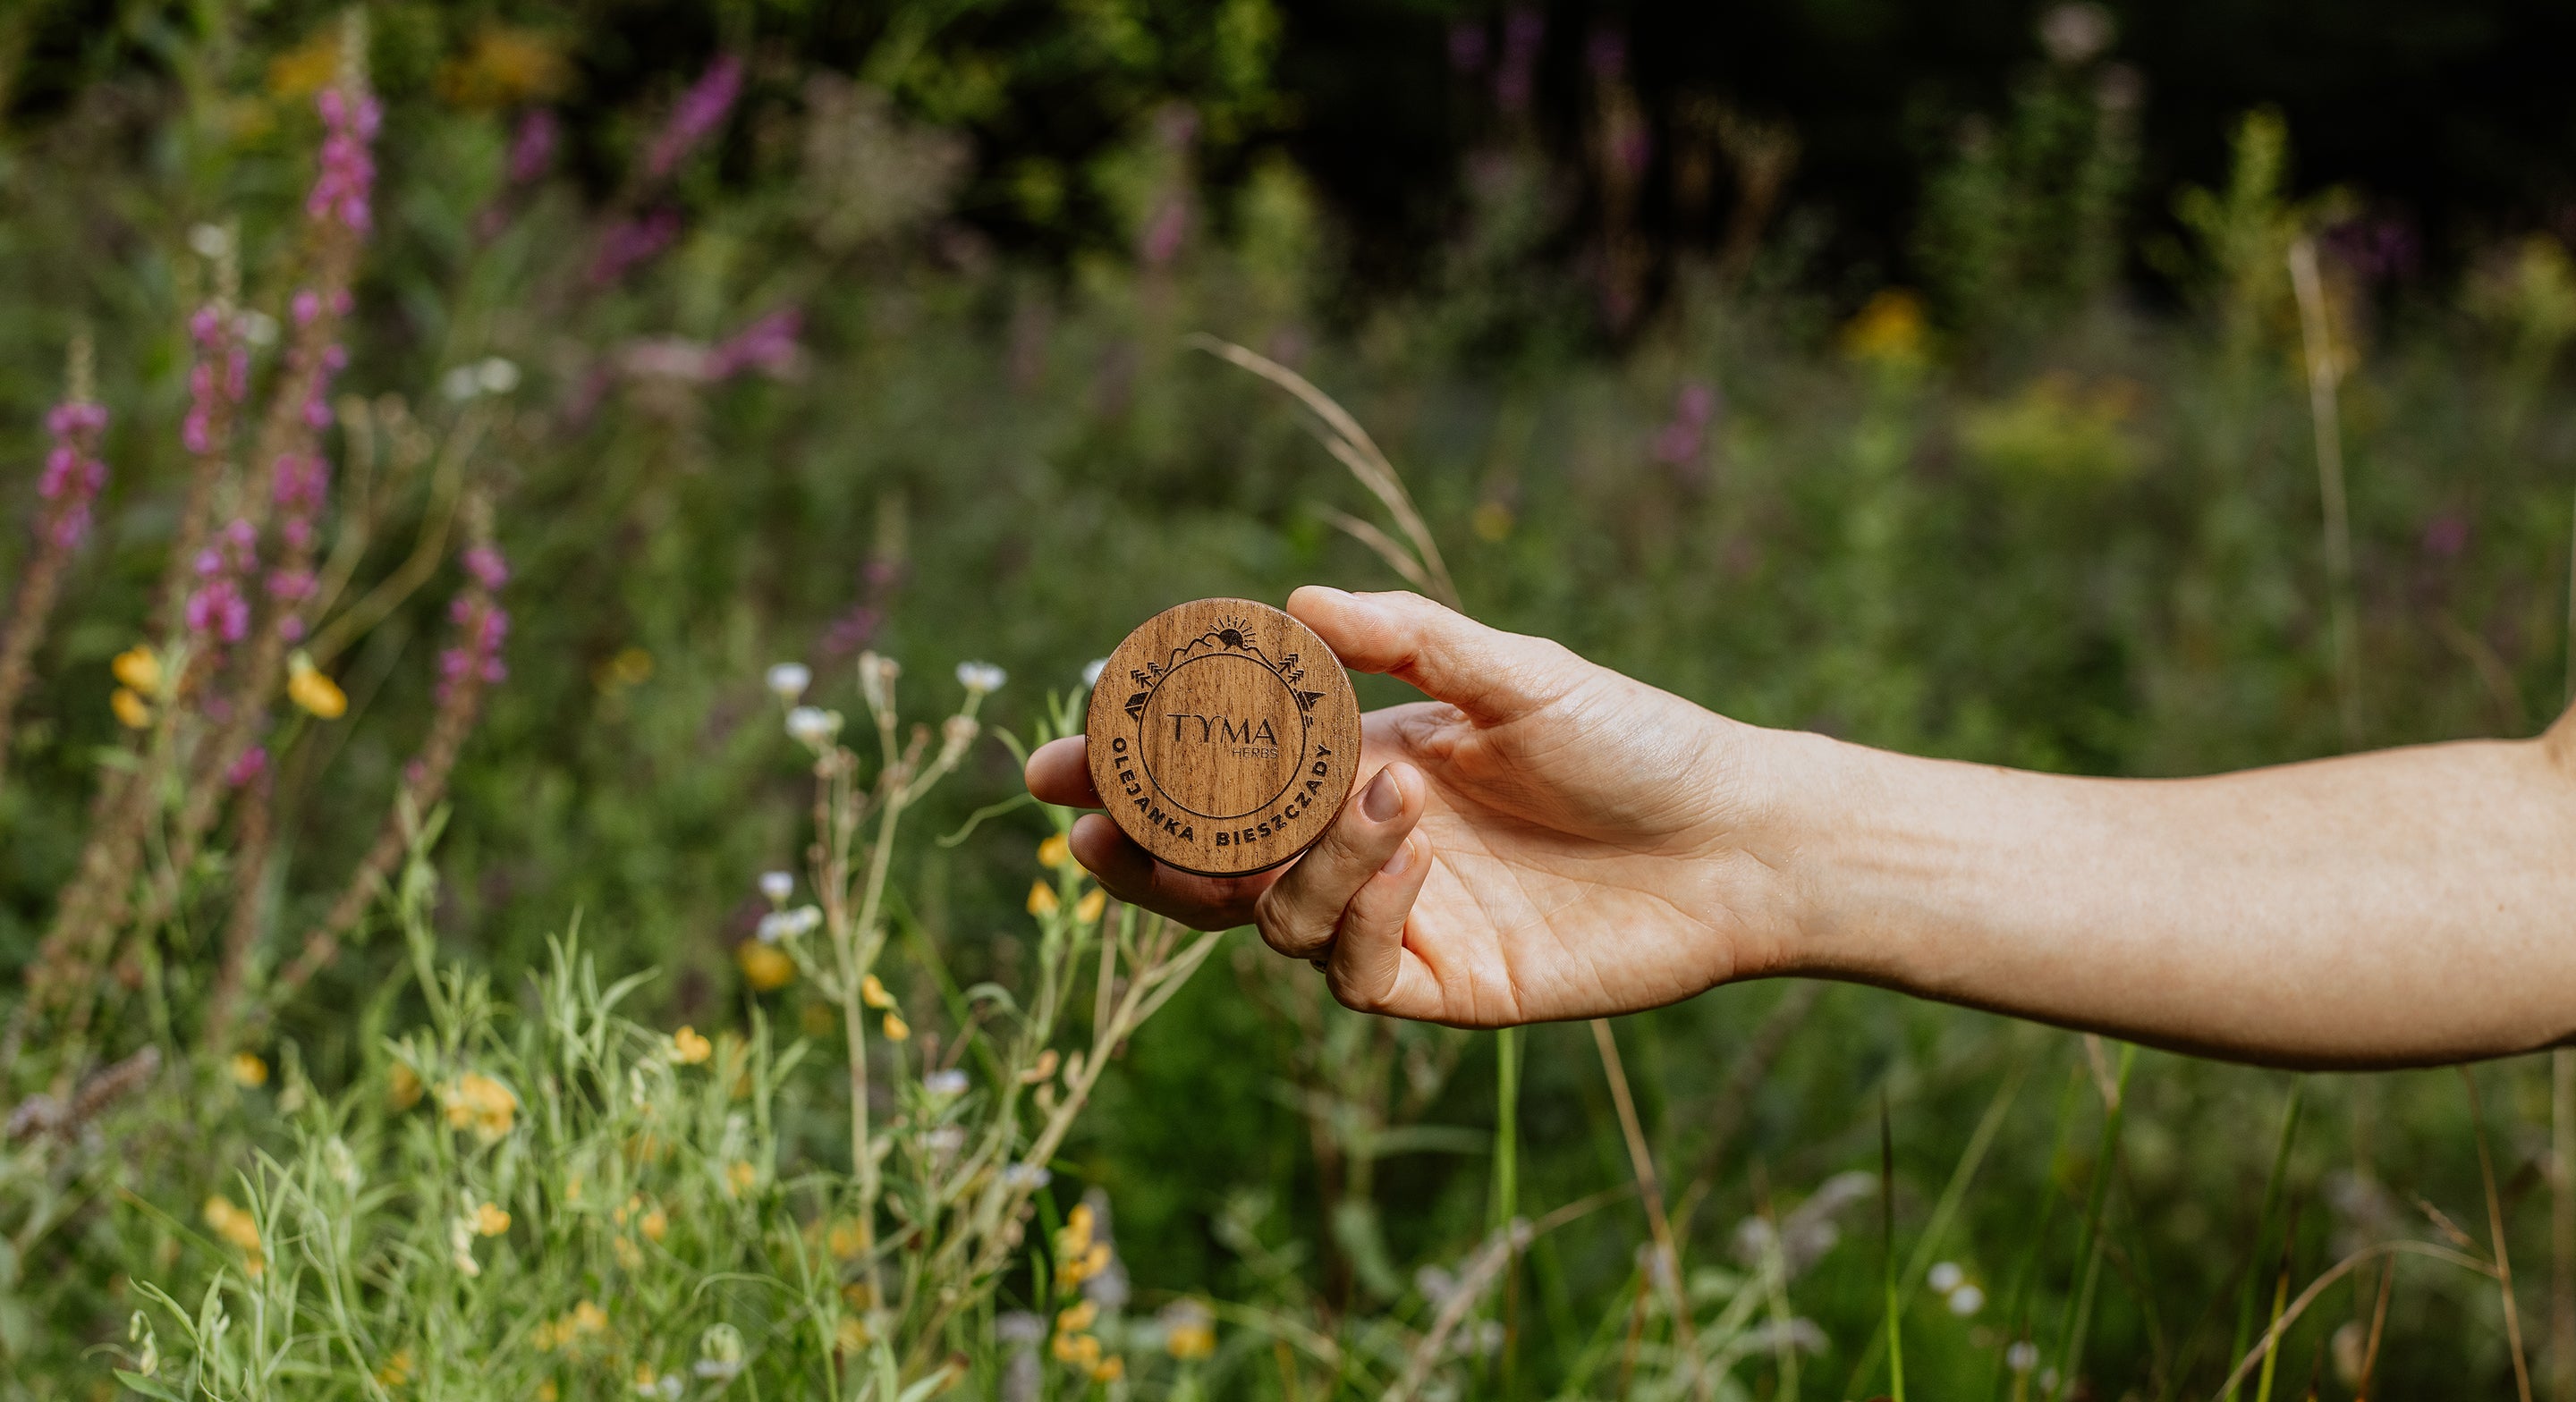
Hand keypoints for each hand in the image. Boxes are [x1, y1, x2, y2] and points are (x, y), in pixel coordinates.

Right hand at [1023, 588, 1806, 1023]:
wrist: (1741, 838)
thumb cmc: (1635, 741)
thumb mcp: (1517, 671)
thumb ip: (1407, 639)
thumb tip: (1291, 599)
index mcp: (1361, 763)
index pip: (1219, 777)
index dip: (1134, 774)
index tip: (1060, 760)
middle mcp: (1361, 845)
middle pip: (1211, 867)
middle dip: (1142, 849)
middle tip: (1096, 825)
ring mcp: (1398, 918)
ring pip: (1273, 918)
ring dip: (1295, 860)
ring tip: (1379, 797)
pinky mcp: (1443, 984)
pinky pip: (1350, 967)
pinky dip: (1358, 908)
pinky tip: (1410, 850)